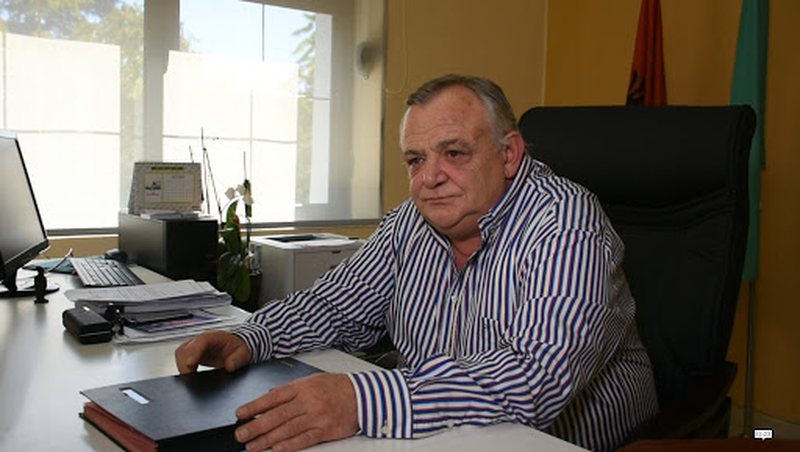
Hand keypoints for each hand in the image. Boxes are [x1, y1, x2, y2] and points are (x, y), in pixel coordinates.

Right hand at [174, 330, 251, 373]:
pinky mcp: (192, 354)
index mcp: (215, 337)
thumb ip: (238, 359)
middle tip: (190, 377)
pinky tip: (190, 376)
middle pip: (186, 348)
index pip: (200, 341)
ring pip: (181, 354)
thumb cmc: (238, 349)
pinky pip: (182, 359)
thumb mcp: (244, 353)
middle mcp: (202, 340)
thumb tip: (230, 366)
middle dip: (184, 363)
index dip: (194, 352)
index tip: (191, 364)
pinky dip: (183, 368)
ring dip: (182, 366)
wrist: (236, 348)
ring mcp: (195, 347)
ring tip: (190, 377)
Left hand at [234, 373, 358, 451]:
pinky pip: (303, 440)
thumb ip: (291, 389)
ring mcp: (316, 416)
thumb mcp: (312, 380)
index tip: (240, 414)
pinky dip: (288, 446)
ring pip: (286, 430)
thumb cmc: (338, 387)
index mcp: (302, 387)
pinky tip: (276, 449)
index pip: (272, 397)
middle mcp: (307, 401)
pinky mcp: (324, 430)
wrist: (363, 396)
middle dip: (255, 426)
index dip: (254, 406)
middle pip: (276, 416)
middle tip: (241, 434)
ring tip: (252, 445)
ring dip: (267, 440)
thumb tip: (270, 396)